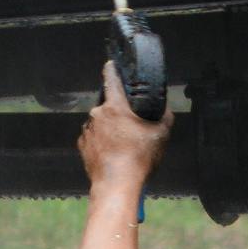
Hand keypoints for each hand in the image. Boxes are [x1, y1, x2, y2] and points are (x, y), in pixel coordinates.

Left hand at [74, 67, 168, 191]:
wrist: (116, 184)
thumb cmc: (139, 158)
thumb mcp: (161, 134)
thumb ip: (164, 116)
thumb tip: (164, 109)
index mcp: (115, 106)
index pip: (111, 79)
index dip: (111, 69)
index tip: (110, 64)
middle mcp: (97, 114)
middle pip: (107, 105)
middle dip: (118, 111)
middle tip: (131, 126)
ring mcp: (88, 130)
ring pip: (100, 123)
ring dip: (109, 128)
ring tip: (123, 144)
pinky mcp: (83, 145)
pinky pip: (93, 138)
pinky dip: (101, 142)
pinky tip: (112, 153)